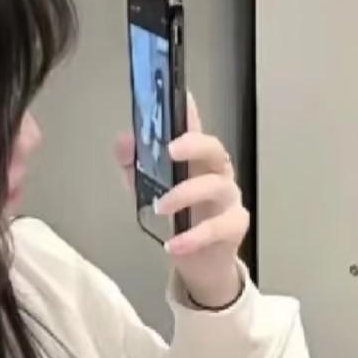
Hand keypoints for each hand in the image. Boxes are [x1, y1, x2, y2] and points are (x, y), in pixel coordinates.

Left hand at [113, 94, 248, 307]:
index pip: (194, 127)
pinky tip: (173, 244)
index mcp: (197, 159)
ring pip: (216, 186)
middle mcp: (218, 172)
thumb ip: (135, 168)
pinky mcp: (234, 226)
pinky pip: (218, 227)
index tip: (180, 92)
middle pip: (215, 148)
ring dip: (185, 194)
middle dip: (194, 145)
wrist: (200, 264)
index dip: (188, 110)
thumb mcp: (149, 192)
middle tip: (170, 150)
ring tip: (160, 208)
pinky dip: (194, 236)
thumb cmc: (179, 221)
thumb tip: (123, 140)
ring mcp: (229, 199)